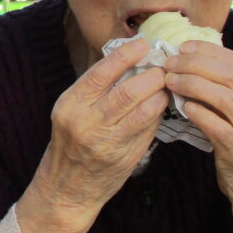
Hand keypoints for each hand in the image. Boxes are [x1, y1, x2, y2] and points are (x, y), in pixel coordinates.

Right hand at [16, 38, 168, 232]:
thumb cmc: (71, 143)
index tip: (144, 44)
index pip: (101, 73)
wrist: (67, 188)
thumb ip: (95, 89)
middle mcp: (86, 123)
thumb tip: (127, 59)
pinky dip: (157, 114)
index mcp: (70, 105)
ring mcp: (106, 143)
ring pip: (143, 110)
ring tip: (165, 85)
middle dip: (151, 75)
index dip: (126, 55)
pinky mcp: (123, 157)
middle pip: (127, 91)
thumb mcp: (71, 111)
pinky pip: (147, 130)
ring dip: (160, 94)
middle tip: (164, 66)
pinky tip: (161, 105)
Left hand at [163, 40, 232, 232]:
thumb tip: (192, 57)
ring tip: (169, 80)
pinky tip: (181, 106)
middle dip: (194, 65)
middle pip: (228, 74)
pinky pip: (213, 123)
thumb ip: (229, 85)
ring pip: (221, 96)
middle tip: (169, 62)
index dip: (207, 51)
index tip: (182, 47)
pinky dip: (195, 111)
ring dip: (191, 85)